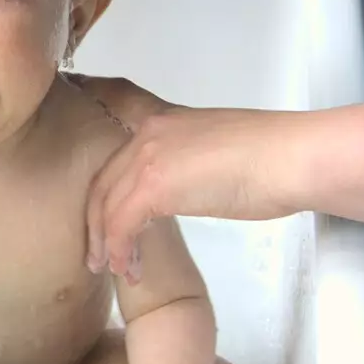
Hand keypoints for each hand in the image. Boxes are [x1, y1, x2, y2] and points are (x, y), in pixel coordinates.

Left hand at [71, 75, 307, 279]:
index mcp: (166, 117)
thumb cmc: (273, 159)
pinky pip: (122, 223)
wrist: (292, 159)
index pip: (112, 97)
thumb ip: (191, 161)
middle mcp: (149, 130)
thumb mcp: (220, 151)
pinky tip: (132, 270)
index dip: (86, 95)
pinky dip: (123, 251)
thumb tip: (188, 186)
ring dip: (107, 243)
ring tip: (113, 269)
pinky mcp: (156, 183)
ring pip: (106, 204)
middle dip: (94, 218)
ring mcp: (149, 154)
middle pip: (102, 176)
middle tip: (97, 251)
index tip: (71, 94)